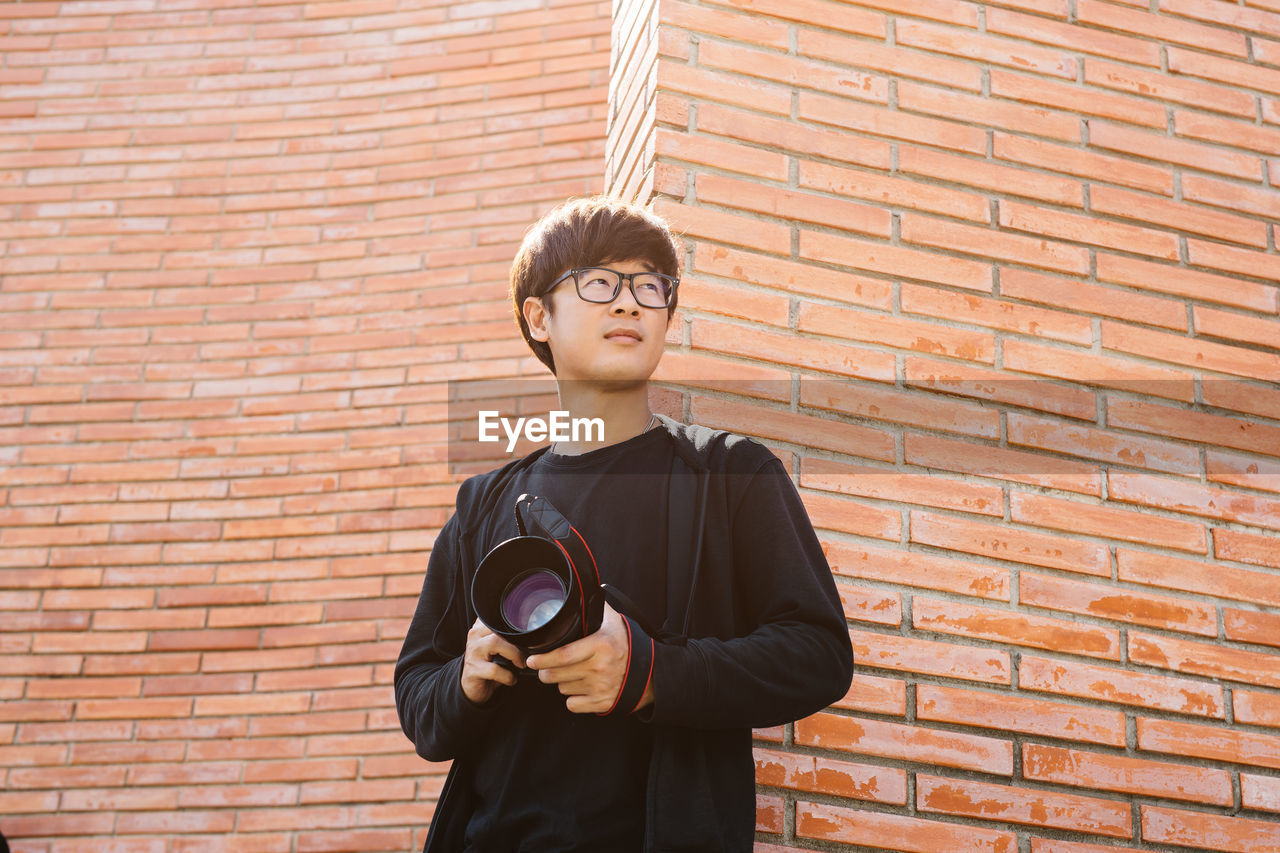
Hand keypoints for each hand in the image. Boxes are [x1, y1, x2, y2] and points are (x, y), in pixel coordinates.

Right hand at [460, 618, 525, 705]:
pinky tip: (511, 679)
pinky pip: (494, 669)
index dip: (516, 624)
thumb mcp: (496, 647)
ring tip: (521, 664)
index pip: (499, 617)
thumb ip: (507, 636)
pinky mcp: (473, 670)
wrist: (472, 686)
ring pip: (495, 643)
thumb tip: (532, 633)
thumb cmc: (488, 664)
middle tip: (526, 654)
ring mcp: (473, 652)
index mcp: (481, 628)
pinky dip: (508, 676)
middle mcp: (475, 636)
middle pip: (499, 628)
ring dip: (514, 655)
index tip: (528, 635)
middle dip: (518, 641)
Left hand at [527, 603, 652, 714]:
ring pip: (563, 689)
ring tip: (571, 673)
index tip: (532, 660)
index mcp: (600, 645)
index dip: (542, 659)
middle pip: (557, 675)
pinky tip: (579, 687)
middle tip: (544, 667)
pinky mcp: (601, 703)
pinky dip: (572, 698)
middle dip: (545, 672)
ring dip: (562, 682)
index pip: (562, 655)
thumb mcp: (612, 620)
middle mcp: (599, 668)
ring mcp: (600, 688)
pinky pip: (572, 705)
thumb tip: (580, 588)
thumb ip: (595, 605)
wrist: (648, 671)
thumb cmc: (626, 643)